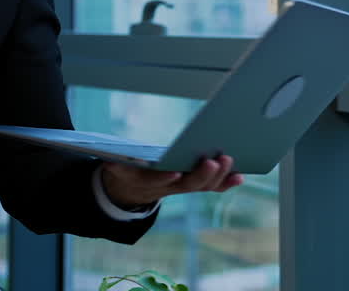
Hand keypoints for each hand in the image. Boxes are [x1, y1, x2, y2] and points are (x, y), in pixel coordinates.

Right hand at [102, 155, 243, 207]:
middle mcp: (169, 187)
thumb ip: (114, 166)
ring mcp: (184, 187)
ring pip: (203, 186)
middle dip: (201, 173)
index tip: (174, 173)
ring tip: (228, 159)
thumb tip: (109, 161)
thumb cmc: (126, 172)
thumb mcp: (115, 169)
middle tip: (213, 160)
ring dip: (218, 176)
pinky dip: (226, 183)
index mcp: (148, 182)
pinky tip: (239, 176)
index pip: (156, 182)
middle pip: (188, 184)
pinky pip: (212, 187)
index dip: (166, 178)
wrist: (133, 190)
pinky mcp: (194, 185)